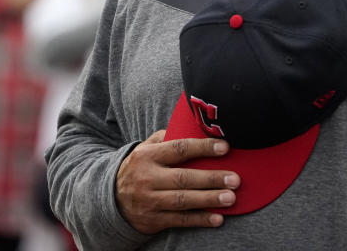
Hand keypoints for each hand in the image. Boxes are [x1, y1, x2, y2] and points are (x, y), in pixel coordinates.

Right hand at [115, 130, 239, 233]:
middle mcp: (148, 178)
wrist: (111, 198)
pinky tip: (217, 218)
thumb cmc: (139, 167)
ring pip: (183, 201)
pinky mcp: (153, 220)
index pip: (179, 149)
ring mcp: (150, 200)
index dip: (203, 148)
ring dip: (209, 200)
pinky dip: (200, 220)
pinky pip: (180, 220)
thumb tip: (194, 126)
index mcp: (148, 156)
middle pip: (183, 178)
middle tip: (235, 179)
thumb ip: (166, 137)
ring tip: (230, 198)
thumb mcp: (146, 148)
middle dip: (211, 179)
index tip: (225, 147)